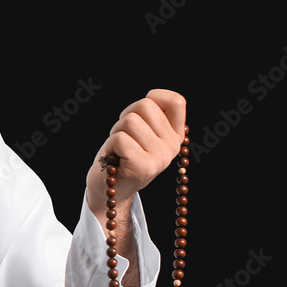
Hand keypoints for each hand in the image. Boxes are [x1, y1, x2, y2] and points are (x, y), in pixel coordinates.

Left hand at [86, 88, 186, 211]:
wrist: (110, 190)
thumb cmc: (122, 154)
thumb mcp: (143, 134)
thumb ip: (152, 117)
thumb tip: (152, 97)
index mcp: (175, 135)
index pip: (177, 101)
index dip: (154, 96)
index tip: (140, 111)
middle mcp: (172, 146)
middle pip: (144, 105)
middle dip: (126, 116)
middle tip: (124, 136)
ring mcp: (160, 157)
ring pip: (130, 121)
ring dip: (116, 131)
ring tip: (119, 148)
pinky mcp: (143, 166)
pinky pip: (119, 138)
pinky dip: (110, 145)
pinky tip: (114, 158)